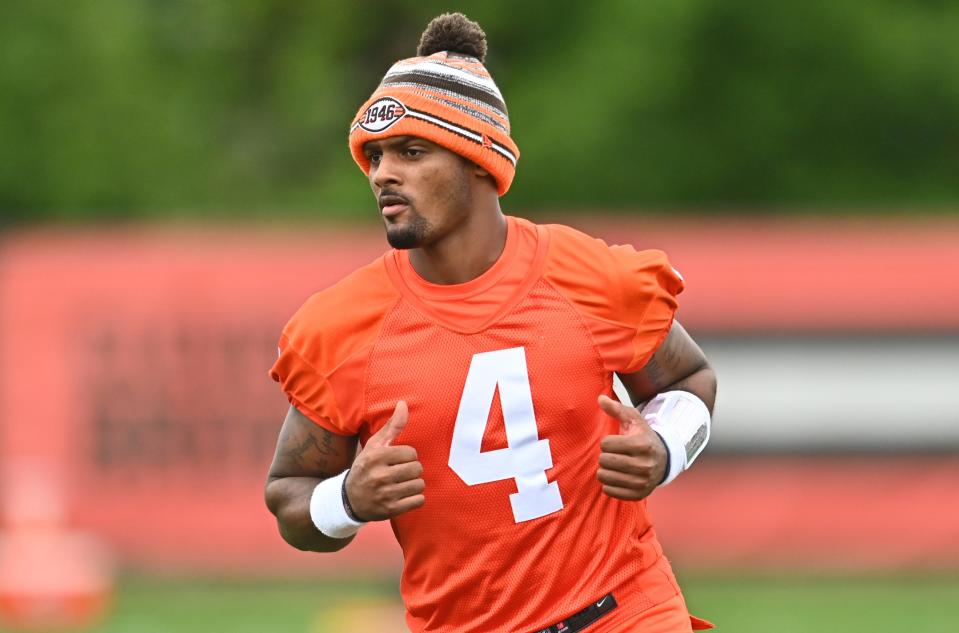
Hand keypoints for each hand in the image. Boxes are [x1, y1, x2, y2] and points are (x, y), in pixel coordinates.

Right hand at [345, 401, 424, 520]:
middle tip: (400, 473)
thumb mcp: (375, 445)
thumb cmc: (366, 467)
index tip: (398, 460)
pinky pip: (419, 501)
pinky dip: (415, 498)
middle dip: (412, 470)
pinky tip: (404, 495)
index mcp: (376, 457)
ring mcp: (385, 494)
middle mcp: (379, 475)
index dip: (408, 456)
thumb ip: (392, 426)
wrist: (349, 500)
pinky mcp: (390, 510)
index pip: (411, 453)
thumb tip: (403, 403)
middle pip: (417, 469)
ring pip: (419, 485)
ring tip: (402, 484)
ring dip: (414, 484)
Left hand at [596, 395, 667, 500]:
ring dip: (605, 470)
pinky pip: (609, 491)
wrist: (664, 460)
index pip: (606, 444)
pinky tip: (617, 476)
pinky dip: (609, 484)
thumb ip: (617, 408)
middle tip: (613, 455)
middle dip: (605, 456)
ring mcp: (642, 482)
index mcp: (642, 444)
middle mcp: (644, 465)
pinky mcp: (639, 494)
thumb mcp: (634, 420)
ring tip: (614, 465)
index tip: (615, 443)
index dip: (607, 442)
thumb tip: (600, 398)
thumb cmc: (643, 437)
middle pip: (604, 461)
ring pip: (604, 476)